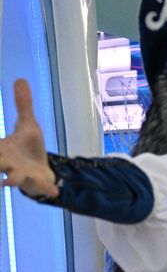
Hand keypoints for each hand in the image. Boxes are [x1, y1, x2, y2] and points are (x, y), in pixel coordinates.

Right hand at [0, 80, 56, 199]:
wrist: (41, 170)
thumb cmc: (28, 148)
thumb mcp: (27, 125)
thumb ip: (23, 105)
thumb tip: (20, 79)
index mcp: (2, 148)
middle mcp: (7, 162)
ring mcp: (20, 174)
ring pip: (13, 178)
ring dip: (11, 180)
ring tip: (6, 183)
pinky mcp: (36, 182)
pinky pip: (40, 187)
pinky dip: (46, 189)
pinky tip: (55, 191)